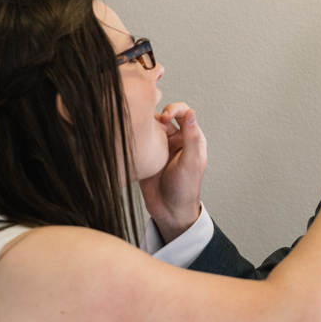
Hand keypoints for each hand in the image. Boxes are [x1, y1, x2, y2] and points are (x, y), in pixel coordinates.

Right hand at [139, 102, 205, 240]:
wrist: (169, 212)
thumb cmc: (185, 189)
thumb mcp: (190, 163)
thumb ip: (191, 138)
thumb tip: (191, 113)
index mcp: (190, 139)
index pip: (183, 112)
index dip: (174, 109)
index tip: (165, 117)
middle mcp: (175, 139)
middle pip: (162, 116)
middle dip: (154, 116)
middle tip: (148, 123)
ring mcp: (159, 147)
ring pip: (149, 127)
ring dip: (143, 125)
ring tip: (136, 129)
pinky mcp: (145, 155)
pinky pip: (138, 140)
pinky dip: (133, 136)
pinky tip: (128, 138)